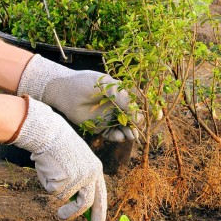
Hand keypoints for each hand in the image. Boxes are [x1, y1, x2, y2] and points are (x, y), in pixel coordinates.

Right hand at [9, 96, 106, 220]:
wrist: (51, 133)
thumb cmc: (60, 147)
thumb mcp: (77, 162)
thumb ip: (79, 181)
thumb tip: (75, 203)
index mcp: (96, 169)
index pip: (101, 194)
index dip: (100, 210)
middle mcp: (91, 175)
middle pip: (87, 203)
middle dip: (74, 214)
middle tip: (63, 217)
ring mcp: (79, 178)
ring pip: (65, 198)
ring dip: (56, 191)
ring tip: (51, 176)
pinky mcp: (65, 180)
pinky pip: (53, 191)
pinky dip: (47, 183)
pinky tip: (48, 168)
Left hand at [17, 54, 141, 141]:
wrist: (62, 90)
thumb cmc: (85, 83)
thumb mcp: (108, 87)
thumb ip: (124, 99)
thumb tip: (138, 115)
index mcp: (122, 93)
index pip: (140, 102)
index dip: (149, 110)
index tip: (157, 116)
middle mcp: (117, 105)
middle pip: (134, 118)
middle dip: (139, 125)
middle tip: (141, 130)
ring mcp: (109, 116)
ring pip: (124, 128)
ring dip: (130, 132)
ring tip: (131, 136)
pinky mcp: (99, 127)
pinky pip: (112, 134)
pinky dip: (117, 136)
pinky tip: (120, 136)